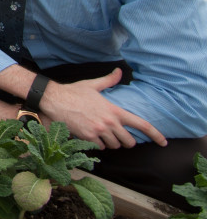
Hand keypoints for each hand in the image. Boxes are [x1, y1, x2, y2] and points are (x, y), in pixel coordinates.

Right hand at [41, 69, 166, 148]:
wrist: (55, 99)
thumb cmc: (73, 92)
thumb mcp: (93, 85)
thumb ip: (109, 80)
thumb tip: (119, 71)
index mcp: (114, 110)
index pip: (141, 124)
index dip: (155, 134)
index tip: (163, 142)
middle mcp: (110, 122)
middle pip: (128, 141)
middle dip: (125, 141)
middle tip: (118, 137)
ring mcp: (99, 130)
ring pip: (114, 145)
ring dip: (110, 142)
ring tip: (102, 135)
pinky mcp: (88, 137)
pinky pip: (100, 147)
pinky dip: (97, 144)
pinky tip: (91, 136)